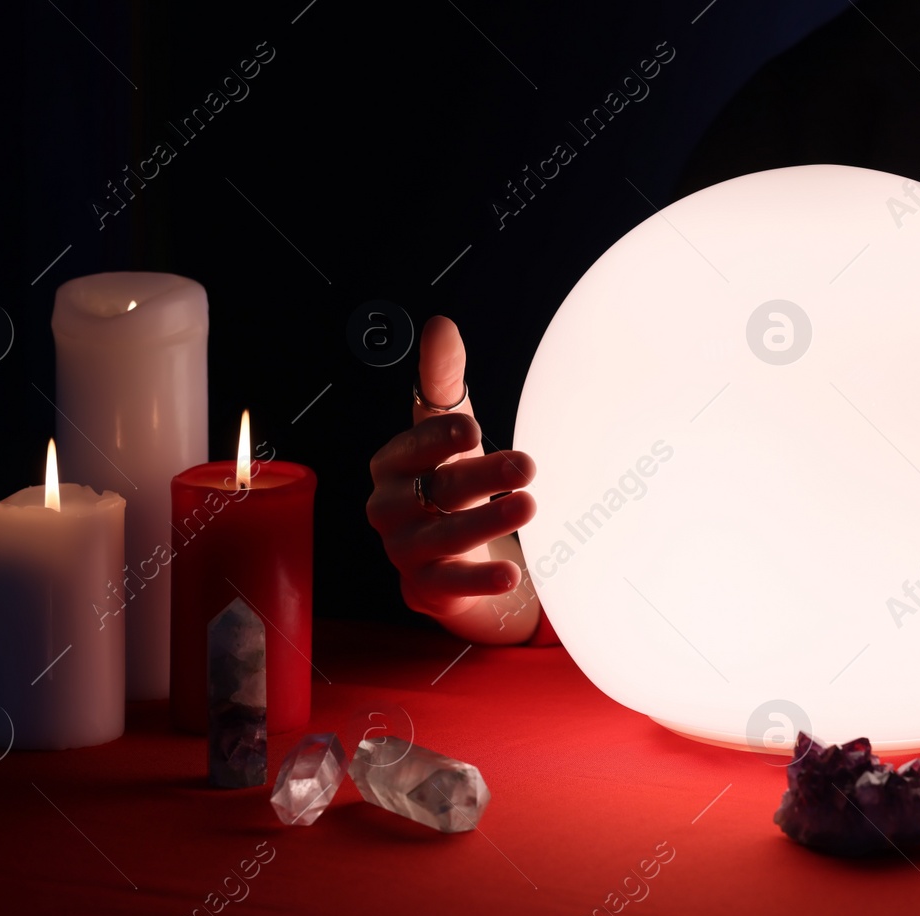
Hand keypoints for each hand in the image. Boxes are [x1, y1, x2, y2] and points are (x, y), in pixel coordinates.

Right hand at [365, 316, 536, 619]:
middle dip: (483, 475)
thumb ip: (442, 380)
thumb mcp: (447, 431)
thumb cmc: (444, 481)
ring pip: (446, 535)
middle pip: (439, 488)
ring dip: (487, 521)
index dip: (440, 439)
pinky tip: (512, 574)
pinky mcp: (428, 586)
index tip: (472, 429)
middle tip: (527, 465)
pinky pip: (453, 582)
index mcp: (394, 465)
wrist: (441, 554)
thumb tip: (441, 326)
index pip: (414, 447)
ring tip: (528, 506)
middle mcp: (392, 507)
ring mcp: (407, 549)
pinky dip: (481, 579)